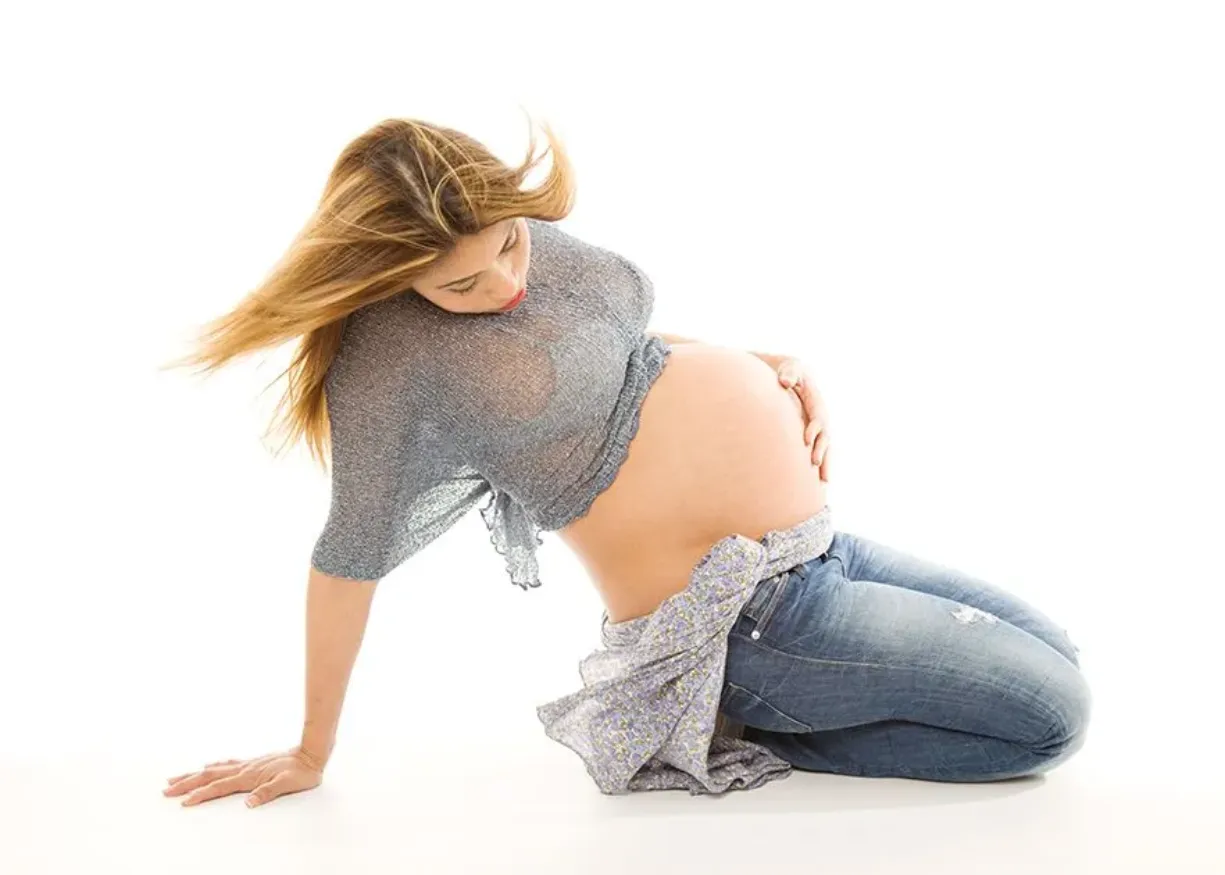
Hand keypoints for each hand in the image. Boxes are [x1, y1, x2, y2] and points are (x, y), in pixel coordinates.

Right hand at [163, 747, 323, 808]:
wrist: (312, 753)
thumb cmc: (302, 772)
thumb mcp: (288, 785)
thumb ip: (268, 793)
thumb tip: (249, 803)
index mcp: (249, 776)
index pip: (219, 787)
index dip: (200, 795)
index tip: (183, 802)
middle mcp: (245, 769)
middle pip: (209, 776)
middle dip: (187, 783)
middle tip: (166, 790)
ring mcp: (247, 764)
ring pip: (214, 769)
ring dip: (194, 774)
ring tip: (176, 777)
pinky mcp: (253, 763)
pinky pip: (226, 764)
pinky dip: (213, 766)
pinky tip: (208, 766)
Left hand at [773, 356, 830, 481]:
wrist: (784, 373)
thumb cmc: (785, 369)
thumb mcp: (788, 366)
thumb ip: (789, 372)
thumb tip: (786, 382)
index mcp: (815, 398)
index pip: (818, 415)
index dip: (815, 427)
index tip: (806, 440)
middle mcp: (818, 412)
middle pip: (825, 434)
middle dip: (822, 449)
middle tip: (815, 463)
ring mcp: (814, 423)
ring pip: (823, 445)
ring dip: (824, 461)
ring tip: (825, 481)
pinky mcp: (808, 431)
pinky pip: (815, 448)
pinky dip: (818, 462)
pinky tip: (817, 481)